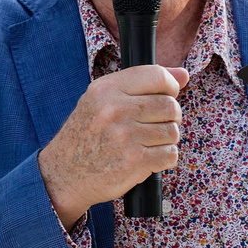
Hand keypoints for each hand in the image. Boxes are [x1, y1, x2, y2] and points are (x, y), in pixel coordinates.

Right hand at [38, 65, 186, 228]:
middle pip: (170, 106)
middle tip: (156, 124)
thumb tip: (183, 74)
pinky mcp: (134, 162)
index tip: (167, 96)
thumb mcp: (102, 100)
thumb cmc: (87, 134)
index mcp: (106, 89)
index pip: (157, 76)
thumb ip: (142, 83)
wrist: (64, 173)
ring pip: (173, 131)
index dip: (171, 87)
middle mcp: (115, 110)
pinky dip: (164, 158)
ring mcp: (125, 137)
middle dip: (170, 116)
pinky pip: (170, 154)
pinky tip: (147, 158)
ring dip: (166, 139)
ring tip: (147, 142)